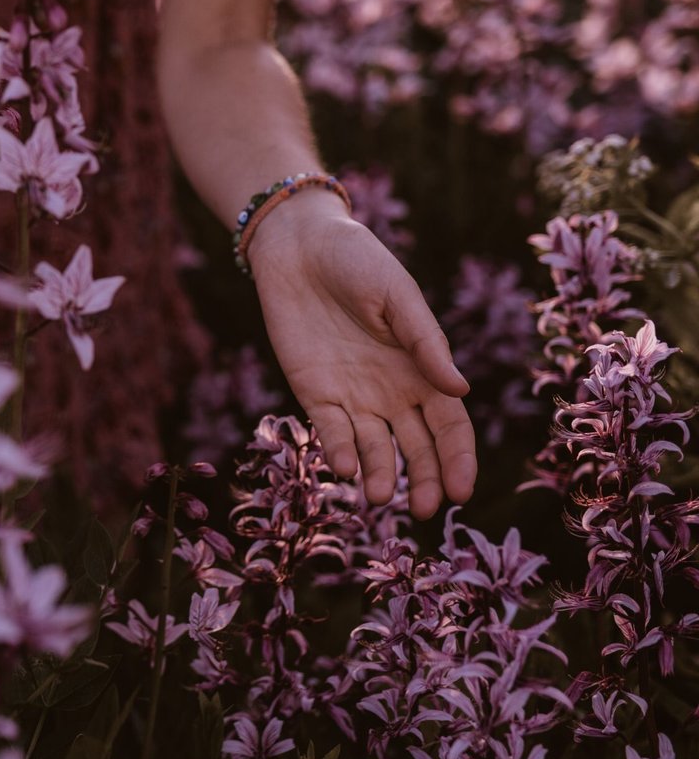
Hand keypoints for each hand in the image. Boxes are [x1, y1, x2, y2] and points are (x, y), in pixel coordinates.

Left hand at [246, 191, 476, 520]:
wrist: (298, 246)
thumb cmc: (359, 262)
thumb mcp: (398, 296)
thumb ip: (425, 343)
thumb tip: (460, 391)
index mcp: (424, 369)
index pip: (449, 427)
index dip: (458, 460)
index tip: (461, 492)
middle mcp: (393, 391)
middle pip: (416, 447)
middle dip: (422, 480)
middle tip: (422, 511)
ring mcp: (353, 395)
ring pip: (373, 448)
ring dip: (378, 475)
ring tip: (379, 498)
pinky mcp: (313, 392)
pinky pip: (330, 430)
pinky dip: (338, 451)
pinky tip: (344, 468)